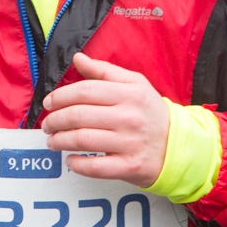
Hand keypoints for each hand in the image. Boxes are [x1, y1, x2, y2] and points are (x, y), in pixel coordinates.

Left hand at [41, 53, 169, 187]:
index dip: (60, 96)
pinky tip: (70, 159)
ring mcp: (130, 143)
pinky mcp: (130, 166)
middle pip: (79, 116)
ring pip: (82, 140)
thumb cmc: (151, 113)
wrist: (179, 145)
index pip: (84, 91)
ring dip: (60, 141)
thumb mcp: (134, 84)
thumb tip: (78, 59)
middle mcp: (129, 117)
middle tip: (48, 124)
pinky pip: (95, 167)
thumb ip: (104, 71)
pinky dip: (77, 164)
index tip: (48, 103)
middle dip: (55, 120)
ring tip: (53, 141)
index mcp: (129, 94)